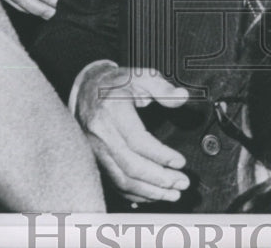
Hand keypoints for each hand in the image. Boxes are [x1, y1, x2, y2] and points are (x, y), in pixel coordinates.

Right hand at [77, 64, 190, 203]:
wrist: (87, 89)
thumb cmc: (117, 82)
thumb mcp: (141, 75)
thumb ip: (163, 87)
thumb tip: (183, 96)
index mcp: (113, 110)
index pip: (137, 141)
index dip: (161, 155)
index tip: (180, 162)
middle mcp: (101, 133)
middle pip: (131, 165)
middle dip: (159, 179)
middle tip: (182, 183)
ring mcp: (95, 149)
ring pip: (122, 179)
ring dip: (150, 191)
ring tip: (172, 194)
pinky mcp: (95, 159)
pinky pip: (114, 182)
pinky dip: (134, 193)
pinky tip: (152, 195)